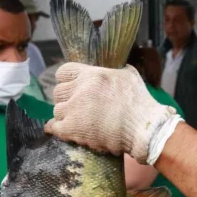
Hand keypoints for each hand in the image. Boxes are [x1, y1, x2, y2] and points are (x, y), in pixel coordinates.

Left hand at [46, 63, 177, 163]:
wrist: (142, 128)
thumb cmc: (140, 102)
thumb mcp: (129, 75)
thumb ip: (116, 69)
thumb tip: (115, 67)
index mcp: (92, 74)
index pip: (64, 72)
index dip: (66, 80)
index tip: (70, 87)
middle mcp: (80, 89)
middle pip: (58, 92)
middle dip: (66, 99)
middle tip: (77, 106)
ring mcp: (74, 109)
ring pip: (57, 110)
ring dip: (65, 115)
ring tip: (77, 120)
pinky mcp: (72, 129)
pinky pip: (54, 127)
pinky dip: (56, 129)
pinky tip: (59, 130)